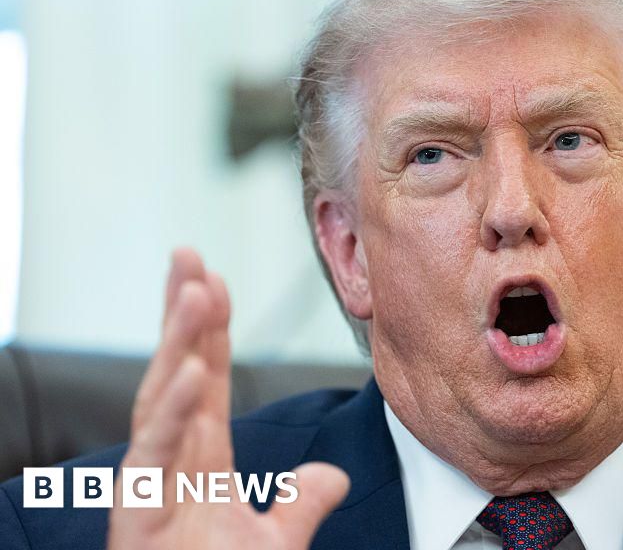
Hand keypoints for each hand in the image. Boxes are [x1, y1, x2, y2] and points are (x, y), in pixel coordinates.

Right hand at [108, 248, 349, 549]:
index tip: (215, 278)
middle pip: (178, 372)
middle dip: (182, 313)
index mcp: (202, 459)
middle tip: (189, 254)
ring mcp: (152, 486)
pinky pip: (154, 457)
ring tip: (193, 288)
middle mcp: (173, 462)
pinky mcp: (137, 516)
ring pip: (161, 400)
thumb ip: (301, 503)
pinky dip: (170, 413)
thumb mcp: (277, 543)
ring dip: (177, 342)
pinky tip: (189, 371)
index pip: (207, 378)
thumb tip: (331, 476)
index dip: (211, 329)